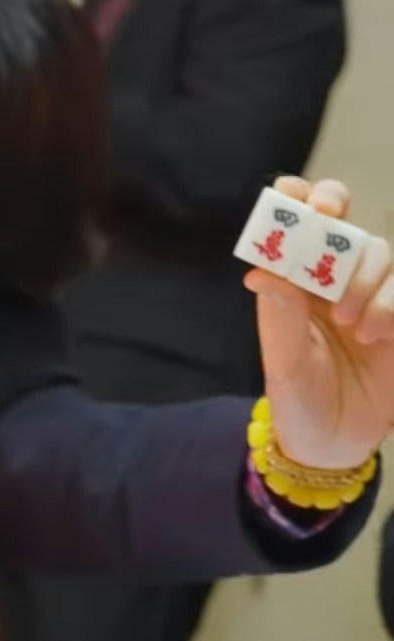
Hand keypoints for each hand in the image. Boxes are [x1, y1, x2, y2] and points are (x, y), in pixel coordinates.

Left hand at [246, 178, 393, 468]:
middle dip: (334, 210)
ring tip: (349, 325)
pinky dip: (391, 303)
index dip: (295, 201)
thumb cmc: (299, 402)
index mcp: (294, 286)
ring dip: (364, 278)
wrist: (337, 446)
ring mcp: (370, 296)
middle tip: (328, 219)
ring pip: (377, 252)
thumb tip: (259, 271)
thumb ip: (279, 315)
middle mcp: (331, 282)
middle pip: (341, 224)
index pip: (294, 229)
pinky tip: (375, 335)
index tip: (295, 195)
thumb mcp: (285, 363)